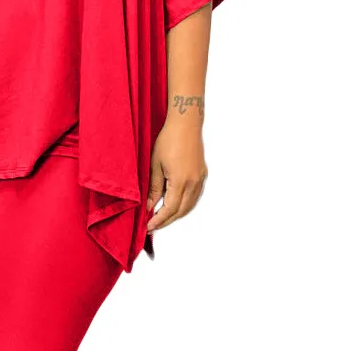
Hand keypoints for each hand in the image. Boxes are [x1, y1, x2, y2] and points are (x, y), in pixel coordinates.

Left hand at [146, 116, 207, 231]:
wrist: (186, 124)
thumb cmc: (168, 140)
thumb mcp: (155, 165)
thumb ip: (153, 188)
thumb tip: (149, 206)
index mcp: (181, 181)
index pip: (169, 209)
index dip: (158, 220)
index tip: (148, 226)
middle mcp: (194, 183)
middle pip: (181, 211)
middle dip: (166, 221)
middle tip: (153, 226)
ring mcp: (200, 179)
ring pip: (189, 206)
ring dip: (176, 214)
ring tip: (162, 218)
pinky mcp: (202, 175)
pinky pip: (194, 197)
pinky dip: (184, 205)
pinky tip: (175, 205)